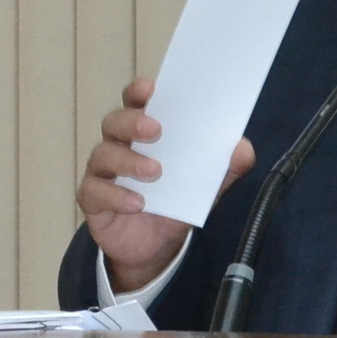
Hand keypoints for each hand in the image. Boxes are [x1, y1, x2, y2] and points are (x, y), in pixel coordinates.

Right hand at [77, 77, 255, 292]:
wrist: (154, 248)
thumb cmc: (174, 203)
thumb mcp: (203, 188)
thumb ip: (223, 169)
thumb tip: (243, 149)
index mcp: (143, 133)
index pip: (135, 103)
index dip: (138, 92)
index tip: (150, 88)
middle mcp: (118, 146)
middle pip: (114, 122)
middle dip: (133, 121)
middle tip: (156, 130)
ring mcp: (102, 172)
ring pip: (103, 154)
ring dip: (129, 160)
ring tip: (155, 171)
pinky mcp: (93, 200)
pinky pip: (96, 191)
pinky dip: (117, 196)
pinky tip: (137, 203)